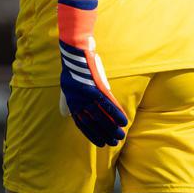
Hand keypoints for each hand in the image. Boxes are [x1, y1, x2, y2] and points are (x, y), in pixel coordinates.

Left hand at [57, 1, 127, 146]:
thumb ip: (73, 96)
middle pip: (92, 122)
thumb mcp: (69, 82)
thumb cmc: (74, 63)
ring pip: (101, 115)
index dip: (91, 134)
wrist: (74, 49)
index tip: (99, 142)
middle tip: (113, 143)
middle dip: (103, 134)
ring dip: (112, 127)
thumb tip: (74, 109)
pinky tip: (124, 121)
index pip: (81, 122)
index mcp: (71, 99)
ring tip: (121, 136)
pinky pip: (107, 103)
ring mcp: (86, 94)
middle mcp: (78, 100)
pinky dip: (116, 113)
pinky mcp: (95, 87)